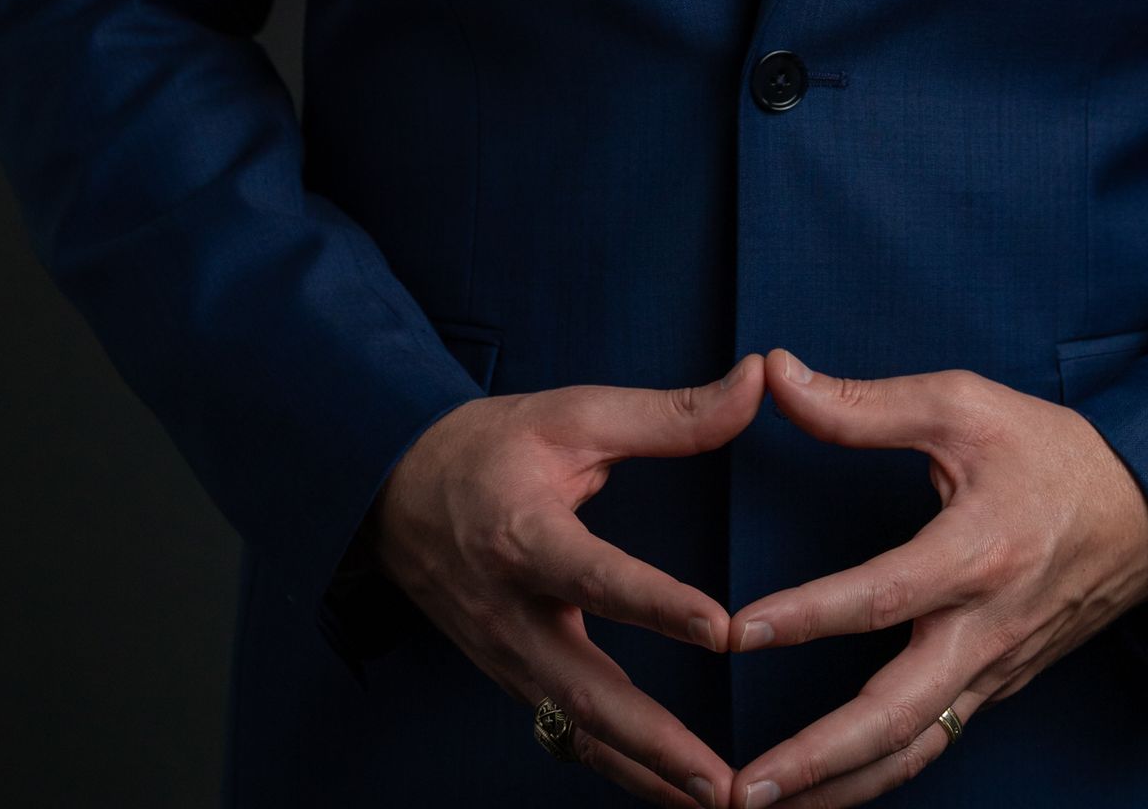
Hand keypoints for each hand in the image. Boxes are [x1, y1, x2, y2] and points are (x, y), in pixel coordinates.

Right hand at [369, 349, 765, 806]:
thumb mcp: (573, 415)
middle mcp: (511, 612)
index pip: (599, 577)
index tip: (723, 630)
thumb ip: (669, 413)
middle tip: (722, 782)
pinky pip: (566, 736)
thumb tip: (756, 380)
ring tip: (713, 801)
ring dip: (646, 774)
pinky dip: (619, 769)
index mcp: (523, 535)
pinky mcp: (511, 679)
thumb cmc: (489, 447)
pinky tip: (670, 792)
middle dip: (657, 744)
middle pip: (586, 693)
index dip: (660, 604)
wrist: (392, 489)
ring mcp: (506, 657)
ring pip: (578, 733)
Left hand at [722, 348, 1147, 808]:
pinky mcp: (995, 688)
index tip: (739, 631)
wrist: (1147, 514)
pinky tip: (824, 791)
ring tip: (760, 808)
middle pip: (898, 716)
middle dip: (815, 759)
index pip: (884, 597)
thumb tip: (776, 374)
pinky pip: (932, 743)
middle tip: (740, 787)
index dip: (808, 616)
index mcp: (978, 553)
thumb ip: (865, 404)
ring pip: (912, 751)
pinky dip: (875, 775)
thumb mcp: (965, 405)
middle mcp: (985, 628)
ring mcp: (993, 669)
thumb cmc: (1050, 452)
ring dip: (836, 788)